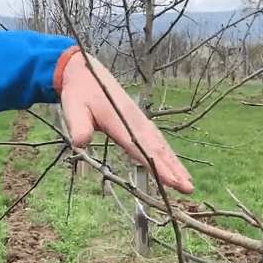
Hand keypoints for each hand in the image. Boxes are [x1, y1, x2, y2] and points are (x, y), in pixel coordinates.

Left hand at [55, 48, 193, 193]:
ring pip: (161, 145)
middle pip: (157, 150)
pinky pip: (158, 140)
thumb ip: (78, 125)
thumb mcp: (73, 107)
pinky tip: (176, 165)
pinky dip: (169, 155)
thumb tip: (79, 143)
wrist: (86, 73)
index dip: (156, 165)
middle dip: (173, 170)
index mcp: (120, 121)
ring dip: (175, 164)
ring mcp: (140, 121)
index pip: (140, 147)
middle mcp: (135, 121)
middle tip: (188, 190)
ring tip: (188, 183)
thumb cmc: (79, 94)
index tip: (171, 181)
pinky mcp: (140, 121)